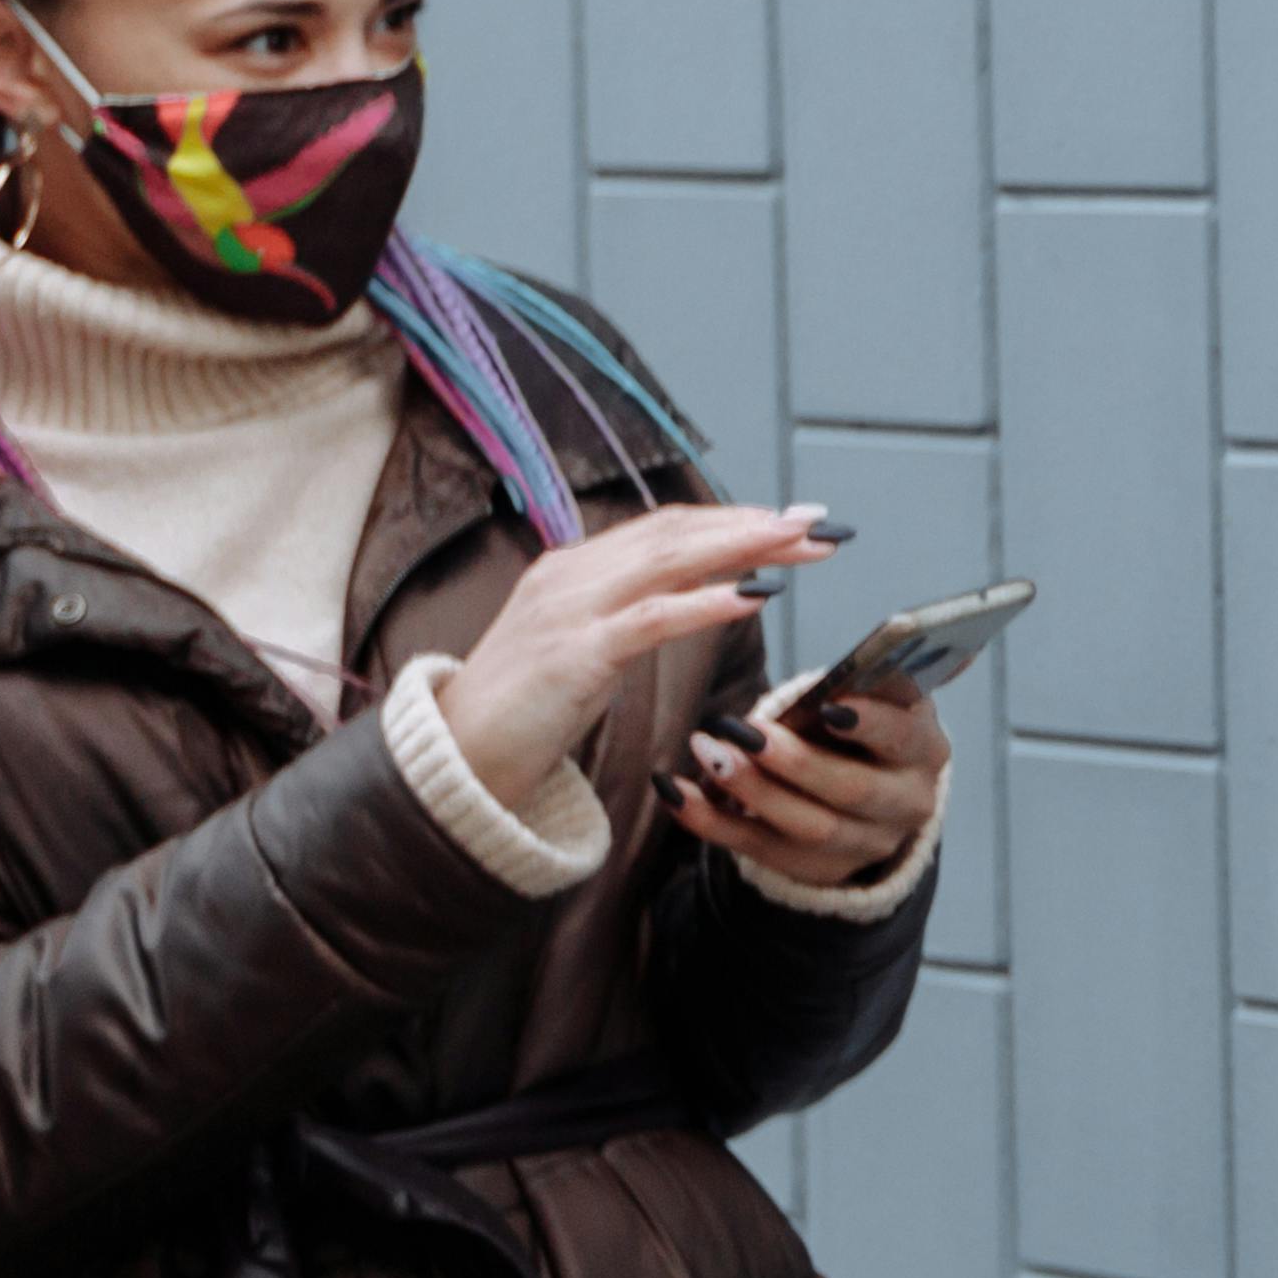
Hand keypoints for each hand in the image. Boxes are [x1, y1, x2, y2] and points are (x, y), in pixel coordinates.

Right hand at [437, 502, 840, 813]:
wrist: (457, 757)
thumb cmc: (524, 709)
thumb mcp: (583, 647)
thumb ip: (628, 614)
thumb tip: (695, 594)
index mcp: (572, 567)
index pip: (665, 528)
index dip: (731, 519)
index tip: (793, 521)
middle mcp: (570, 574)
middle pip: (677, 534)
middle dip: (753, 526)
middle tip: (819, 521)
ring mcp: (569, 609)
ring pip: (670, 560)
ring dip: (743, 550)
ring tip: (801, 545)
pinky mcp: (575, 654)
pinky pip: (653, 618)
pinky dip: (707, 602)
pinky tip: (754, 596)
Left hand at [672, 678, 948, 892]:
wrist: (868, 793)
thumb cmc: (863, 726)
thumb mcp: (880, 700)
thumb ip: (871, 681)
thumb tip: (872, 656)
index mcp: (924, 750)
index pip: (904, 738)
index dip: (870, 724)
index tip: (828, 705)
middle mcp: (905, 804)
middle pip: (853, 791)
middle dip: (796, 762)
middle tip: (744, 731)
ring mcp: (861, 844)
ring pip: (808, 828)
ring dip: (752, 790)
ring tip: (709, 752)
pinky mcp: (812, 867)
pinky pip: (756, 848)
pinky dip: (710, 821)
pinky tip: (675, 792)